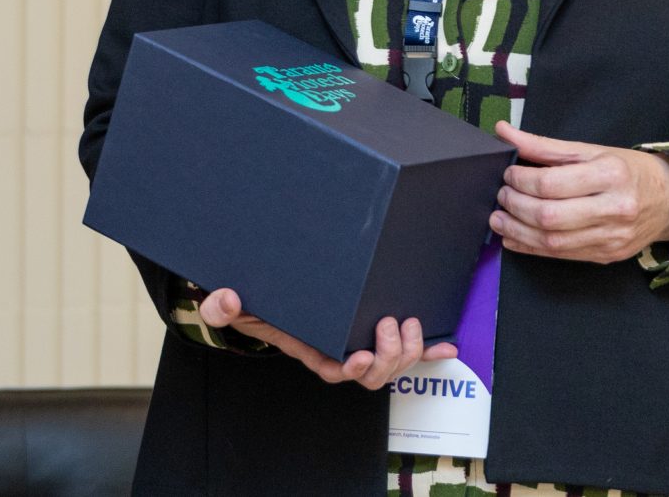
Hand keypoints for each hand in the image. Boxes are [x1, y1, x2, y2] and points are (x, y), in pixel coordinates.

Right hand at [196, 289, 455, 389]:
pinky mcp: (375, 331)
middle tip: (388, 323)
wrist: (266, 294)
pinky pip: (406, 350)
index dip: (352, 370)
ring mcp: (360, 343)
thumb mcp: (229, 303)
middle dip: (388, 356)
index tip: (359, 356)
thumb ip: (222, 305)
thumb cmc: (251, 304)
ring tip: (408, 323)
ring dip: (409, 351)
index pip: (334, 371)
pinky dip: (428, 352)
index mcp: (310, 349)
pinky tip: (446, 347)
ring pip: (393, 365)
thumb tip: (225, 298)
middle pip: (373, 374)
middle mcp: (339, 352)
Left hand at [490, 121, 668, 263]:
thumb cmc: (628, 171)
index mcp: (610, 175)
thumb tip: (503, 132)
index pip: (551, 184)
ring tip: (499, 219)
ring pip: (553, 242)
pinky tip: (514, 238)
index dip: (520, 181)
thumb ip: (544, 146)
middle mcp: (614, 209)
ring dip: (517, 232)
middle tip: (501, 196)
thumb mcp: (591, 151)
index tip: (507, 174)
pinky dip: (532, 248)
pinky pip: (562, 256)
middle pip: (549, 216)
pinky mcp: (608, 256)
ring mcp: (612, 237)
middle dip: (515, 207)